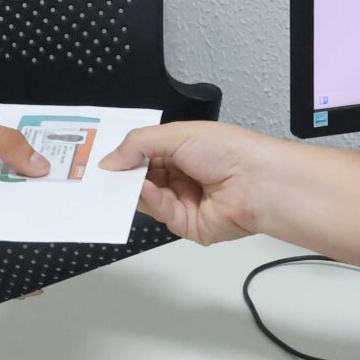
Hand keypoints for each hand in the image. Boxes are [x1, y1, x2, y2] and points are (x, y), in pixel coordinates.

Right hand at [96, 120, 280, 244]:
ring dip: (135, 188)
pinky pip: (160, 214)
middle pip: (142, 178)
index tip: (101, 158)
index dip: (125, 156)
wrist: (258, 182)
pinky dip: (151, 201)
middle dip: (124, 175)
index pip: (145, 154)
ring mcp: (184, 201)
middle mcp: (183, 176)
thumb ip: (139, 144)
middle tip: (102, 173)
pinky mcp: (187, 225)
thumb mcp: (178, 134)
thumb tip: (110, 160)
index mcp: (183, 150)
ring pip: (146, 198)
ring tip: (123, 179)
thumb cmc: (229, 151)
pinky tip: (148, 189)